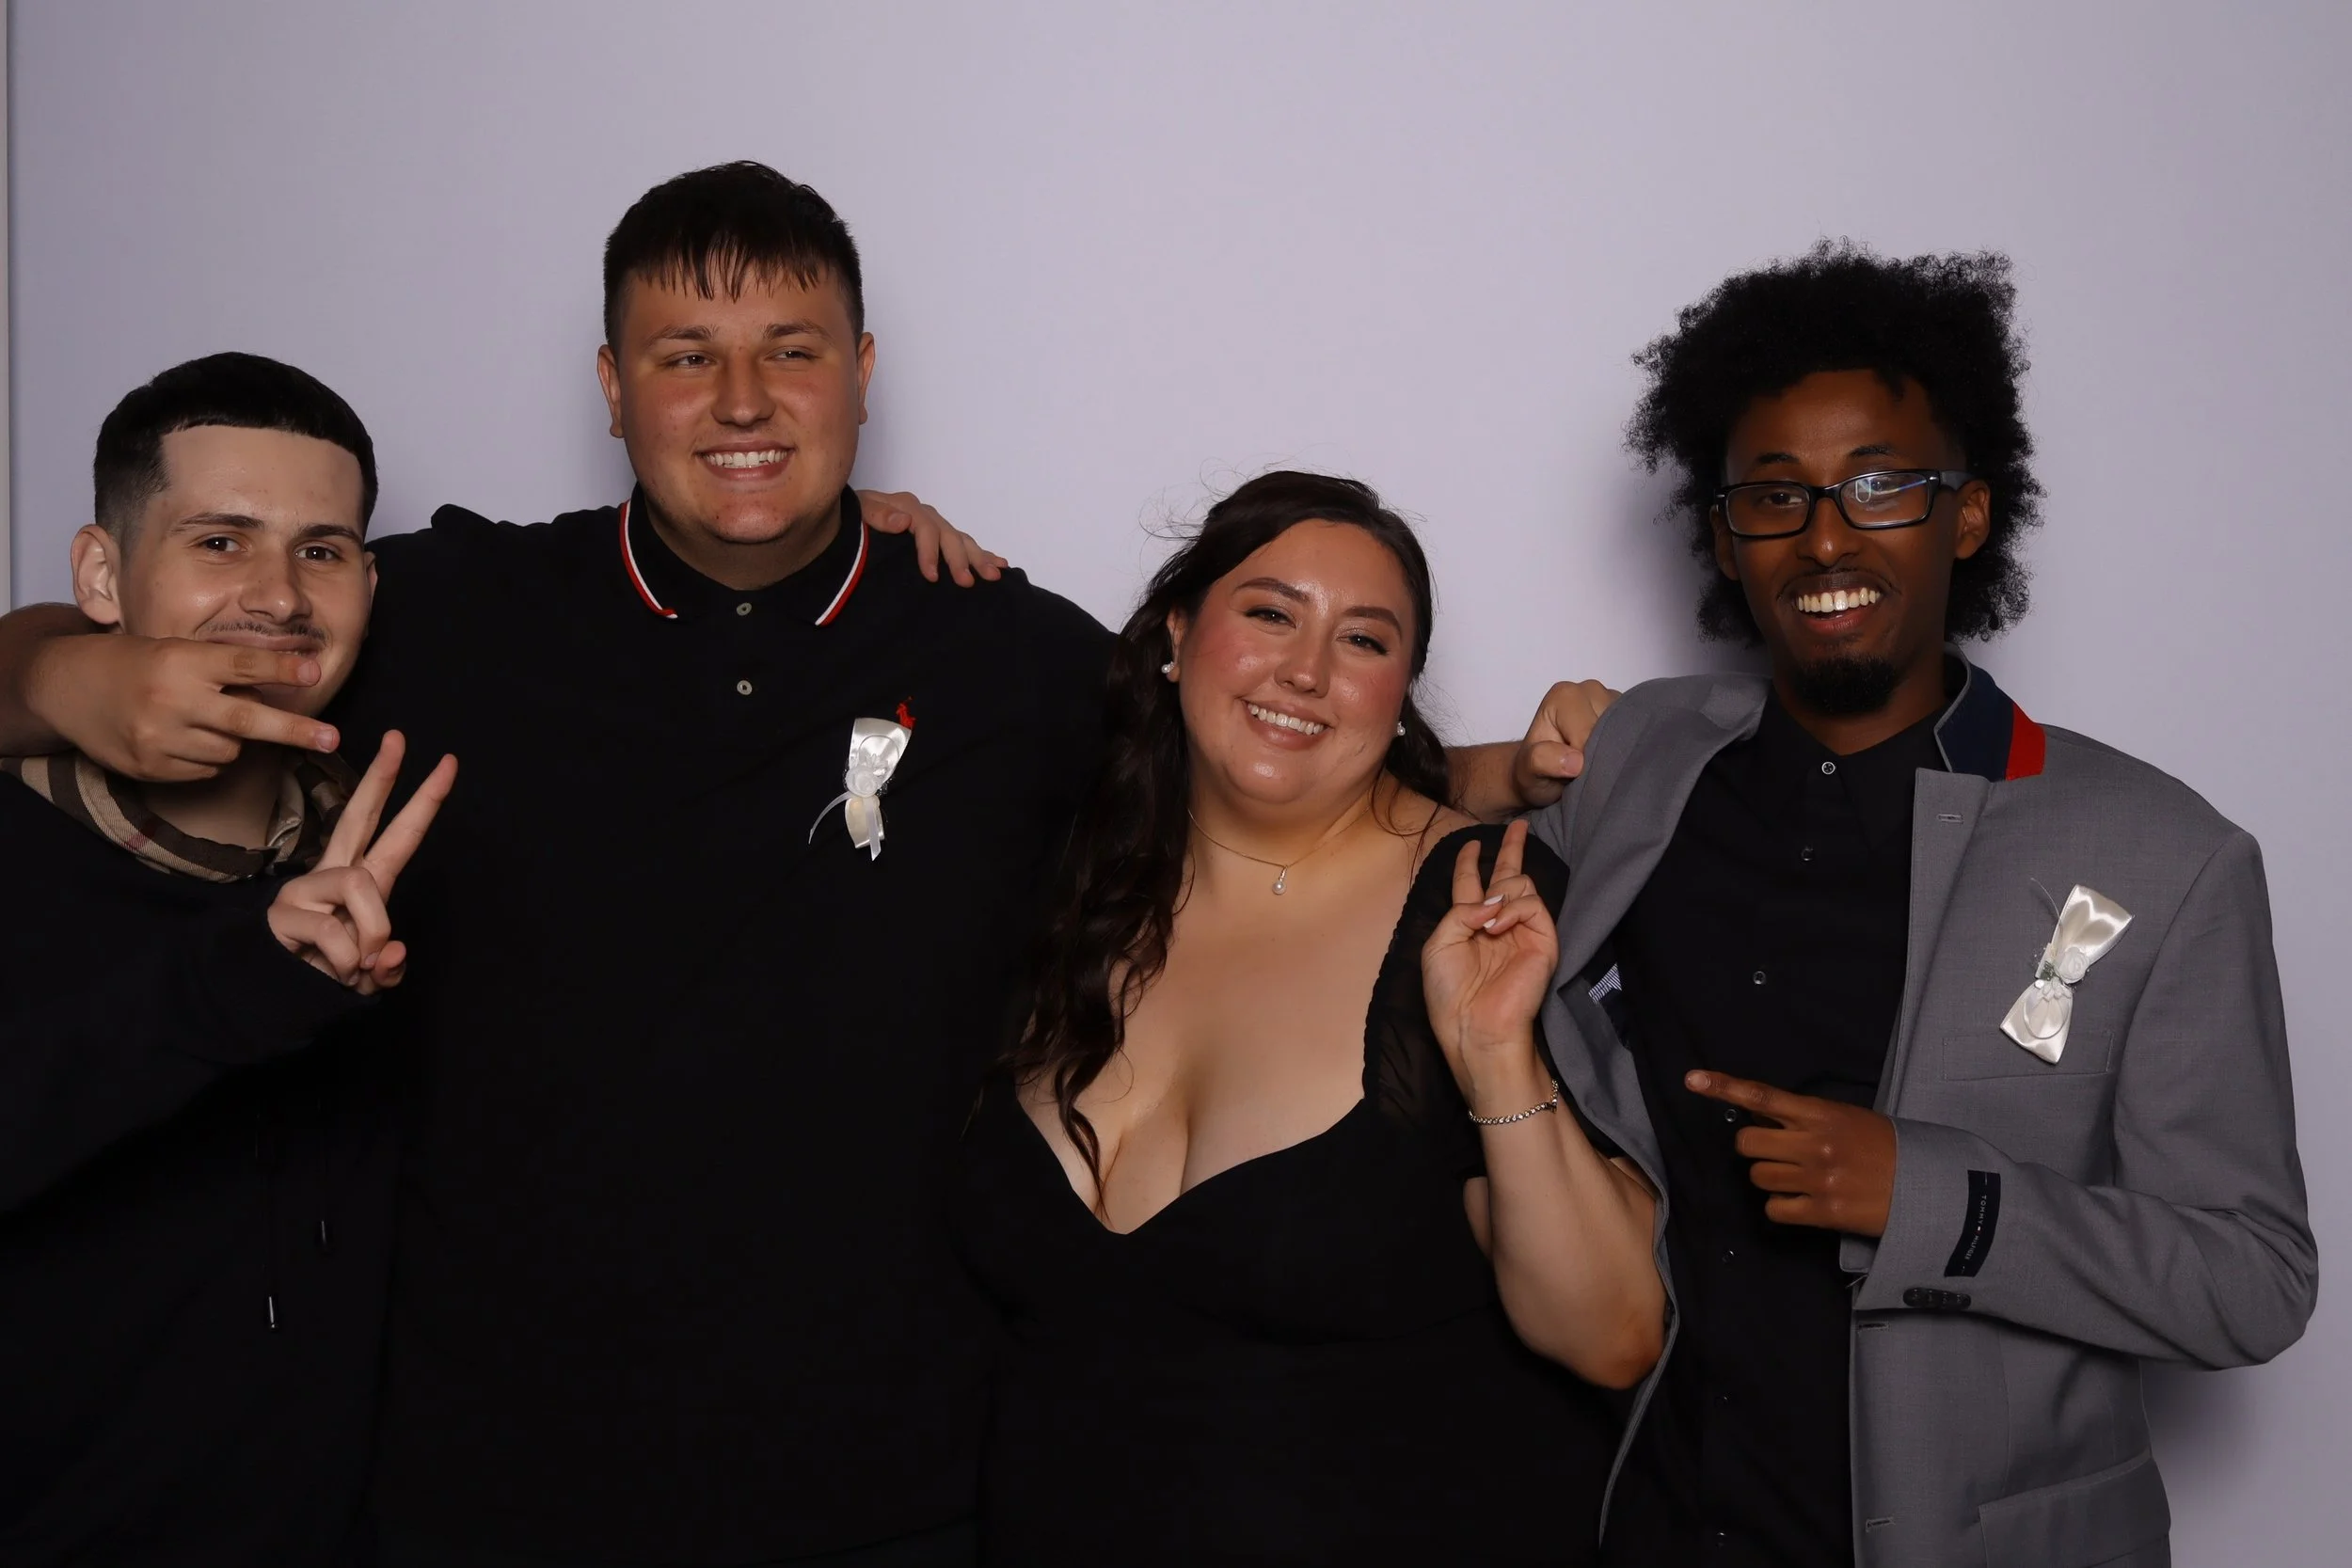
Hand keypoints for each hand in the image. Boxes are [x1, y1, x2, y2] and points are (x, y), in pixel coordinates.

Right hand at [27, 631, 338, 780]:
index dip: (281, 668)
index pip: (241, 665)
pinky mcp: (149, 767)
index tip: (315, 672)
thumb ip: (221, 670)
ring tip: (203, 717)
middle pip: (246, 721)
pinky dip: (209, 757)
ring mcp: (158, 738)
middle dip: (295, 731)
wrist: (65, 687)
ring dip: (234, 739)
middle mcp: (170, 700)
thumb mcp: (174, 650)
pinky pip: (206, 769)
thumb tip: (281, 690)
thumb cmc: (134, 662)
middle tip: (333, 739)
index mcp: (179, 661)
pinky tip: (182, 736)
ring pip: (230, 750)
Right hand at [267, 732, 456, 994]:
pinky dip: (345, 963)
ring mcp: (305, 890)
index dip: (424, 801)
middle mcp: (333, 874)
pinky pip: (334, 932)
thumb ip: (388, 967)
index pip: (397, 833)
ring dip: (370, 934)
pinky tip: (330, 972)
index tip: (449, 763)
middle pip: (358, 815)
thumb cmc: (324, 978)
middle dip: (381, 776)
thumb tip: (392, 952)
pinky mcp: (283, 912)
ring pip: (360, 886)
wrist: (270, 1001)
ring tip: (356, 965)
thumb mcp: (368, 976)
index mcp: (363, 880)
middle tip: (398, 737)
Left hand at [857, 489, 1007, 585]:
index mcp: (907, 507)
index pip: (926, 529)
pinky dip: (980, 553)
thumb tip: (904, 521)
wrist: (842, 515)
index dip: (931, 552)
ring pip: (961, 540)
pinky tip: (999, 562)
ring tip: (993, 575)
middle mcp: (924, 514)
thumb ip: (878, 516)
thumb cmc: (850, 518)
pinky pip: (962, 543)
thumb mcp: (858, 513)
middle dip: (960, 560)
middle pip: (948, 535)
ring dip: (978, 558)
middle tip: (967, 583)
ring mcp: (933, 524)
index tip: (932, 576)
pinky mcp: (936, 536)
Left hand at [1422, 821, 1559, 1109]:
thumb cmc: (1450, 992)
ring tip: (1487, 925)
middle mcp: (1497, 925)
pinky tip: (1497, 928)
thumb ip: (1461, 910)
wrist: (1475, 1025)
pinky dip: (1513, 909)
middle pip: (1507, 877)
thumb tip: (1495, 898)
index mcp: (1469, 926)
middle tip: (1519, 826)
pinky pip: (1532, 904)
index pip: (1472, 885)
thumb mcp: (1438, 943)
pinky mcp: (1543, 940)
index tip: (1471, 843)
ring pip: (1520, 886)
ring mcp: (1523, 931)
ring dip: (1500, 895)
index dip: (1470, 863)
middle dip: (1511, 850)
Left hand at [1510, 679, 1620, 808]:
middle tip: (1587, 774)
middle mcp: (1590, 690)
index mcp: (1564, 696)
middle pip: (1611, 730)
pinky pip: (1640, 734)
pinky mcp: (1630, 713)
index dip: (1583, 762)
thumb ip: (1542, 761)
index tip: (1572, 774)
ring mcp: (1613, 700)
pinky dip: (1629, 751)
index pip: (1588, 734)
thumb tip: (1575, 762)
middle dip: (1603, 757)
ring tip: (1597, 766)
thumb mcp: (1528, 771)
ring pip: (1629, 732)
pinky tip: (1613, 761)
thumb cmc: (1535, 769)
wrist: (1543, 771)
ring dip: (1617, 755)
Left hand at [1685, 1070, 1896, 1236]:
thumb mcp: (1847, 1118)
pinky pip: (1774, 1209)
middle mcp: (1813, 1143)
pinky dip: (1782, 1207)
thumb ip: (1803, 1116)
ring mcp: (1816, 1178)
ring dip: (1770, 1178)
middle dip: (1757, 1148)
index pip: (1762, 1095)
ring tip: (1801, 1178)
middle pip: (1747, 1142)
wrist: (1926, 1188)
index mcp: (1820, 1114)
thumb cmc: (1885, 1148)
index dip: (1723, 1087)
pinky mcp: (1822, 1211)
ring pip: (1758, 1177)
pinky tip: (1803, 1202)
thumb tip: (1759, 1114)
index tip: (1692, 1080)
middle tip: (1781, 1153)